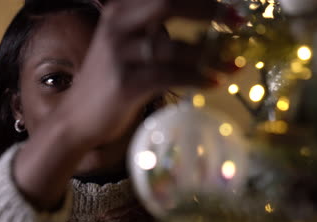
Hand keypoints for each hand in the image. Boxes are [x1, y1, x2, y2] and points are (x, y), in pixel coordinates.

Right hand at [14, 0, 241, 209]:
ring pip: (174, 46)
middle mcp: (117, 25)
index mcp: (119, 11)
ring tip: (234, 65)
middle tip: (238, 22)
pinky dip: (196, 79)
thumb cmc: (109, 81)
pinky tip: (213, 84)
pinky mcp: (125, 83)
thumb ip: (154, 30)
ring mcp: (119, 54)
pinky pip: (170, 76)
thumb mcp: (126, 45)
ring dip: (211, 56)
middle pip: (169, 3)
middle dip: (209, 10)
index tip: (231, 6)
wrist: (78, 116)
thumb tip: (204, 26)